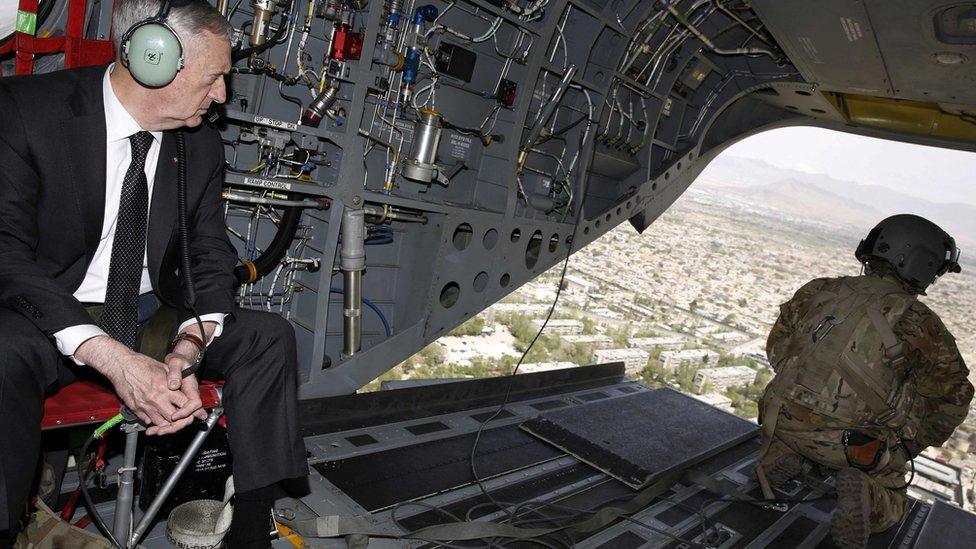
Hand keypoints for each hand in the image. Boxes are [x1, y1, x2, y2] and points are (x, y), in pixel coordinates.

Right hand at [75, 336, 197, 435]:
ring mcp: (145, 405)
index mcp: (166, 388)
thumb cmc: (142, 364)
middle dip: (180, 421)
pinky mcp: (135, 408)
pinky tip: (156, 417)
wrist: (121, 364)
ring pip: (161, 423)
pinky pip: (147, 420)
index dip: (192, 411)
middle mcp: (157, 399)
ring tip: (170, 420)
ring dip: (167, 424)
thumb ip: (177, 381)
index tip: (194, 413)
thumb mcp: (165, 369)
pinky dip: (154, 421)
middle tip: (182, 419)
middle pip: (174, 419)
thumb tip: (186, 392)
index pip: (186, 405)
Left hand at [160, 350, 208, 434]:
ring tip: (152, 431)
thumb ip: (175, 372)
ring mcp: (181, 401)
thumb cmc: (177, 361)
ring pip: (178, 420)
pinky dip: (161, 424)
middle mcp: (187, 396)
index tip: (174, 416)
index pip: (194, 404)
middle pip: (187, 417)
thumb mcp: (177, 362)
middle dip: (174, 426)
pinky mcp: (175, 404)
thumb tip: (173, 385)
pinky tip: (151, 427)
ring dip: (166, 428)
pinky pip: (170, 417)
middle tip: (160, 431)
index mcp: (190, 387)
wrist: (176, 361)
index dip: (185, 412)